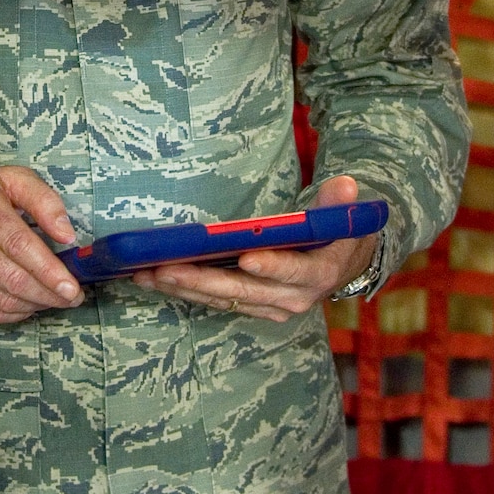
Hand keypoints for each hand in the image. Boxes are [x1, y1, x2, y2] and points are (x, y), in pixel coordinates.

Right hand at [0, 166, 81, 323]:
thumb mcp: (14, 179)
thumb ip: (45, 201)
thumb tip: (67, 235)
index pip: (20, 245)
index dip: (49, 271)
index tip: (72, 287)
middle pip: (13, 278)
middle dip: (49, 294)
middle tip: (72, 297)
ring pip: (2, 299)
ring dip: (35, 305)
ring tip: (53, 299)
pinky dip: (13, 313)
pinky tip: (28, 304)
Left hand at [134, 176, 376, 323]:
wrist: (342, 266)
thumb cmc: (339, 235)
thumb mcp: (346, 216)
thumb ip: (341, 203)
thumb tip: (347, 186)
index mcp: (319, 274)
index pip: (293, 272)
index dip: (271, 267)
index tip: (246, 257)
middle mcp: (293, 298)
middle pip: (243, 290)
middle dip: (201, 280)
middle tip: (165, 267)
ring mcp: (270, 306)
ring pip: (222, 299)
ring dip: (184, 288)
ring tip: (147, 274)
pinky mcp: (252, 307)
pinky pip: (216, 301)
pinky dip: (186, 291)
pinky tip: (154, 279)